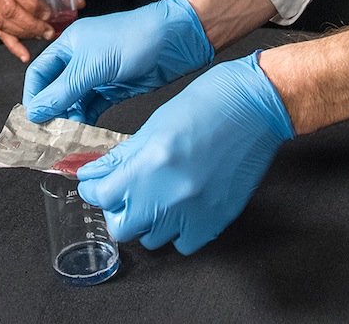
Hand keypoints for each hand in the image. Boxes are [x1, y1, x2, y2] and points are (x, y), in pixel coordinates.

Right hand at [0, 0, 81, 61]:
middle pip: (10, 10)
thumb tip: (77, 2)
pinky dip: (11, 44)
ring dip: (24, 33)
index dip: (34, 6)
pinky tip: (23, 54)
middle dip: (32, 25)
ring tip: (43, 37)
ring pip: (2, 22)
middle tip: (51, 32)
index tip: (50, 15)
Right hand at [22, 0, 212, 123]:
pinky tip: (83, 134)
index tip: (33, 120)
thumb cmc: (134, 39)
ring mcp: (98, 75)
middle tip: (48, 136)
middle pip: (56, 89)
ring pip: (74, 101)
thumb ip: (64, 91)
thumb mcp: (92, 66)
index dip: (34, 96)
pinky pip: (93, 107)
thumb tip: (36, 112)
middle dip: (51, 111)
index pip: (39, 73)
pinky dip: (87, 120)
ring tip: (65, 139)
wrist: (176, 40)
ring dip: (69, 119)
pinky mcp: (114, 89)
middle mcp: (80, 59)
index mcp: (69, 44)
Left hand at [77, 52, 293, 253]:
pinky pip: (184, 244)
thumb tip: (95, 174)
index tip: (97, 184)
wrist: (254, 107)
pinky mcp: (216, 220)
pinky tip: (182, 209)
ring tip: (158, 197)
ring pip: (151, 239)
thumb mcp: (154, 125)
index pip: (101, 196)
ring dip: (148, 221)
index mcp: (148, 164)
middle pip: (121, 227)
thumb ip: (122, 156)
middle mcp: (168, 194)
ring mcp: (194, 211)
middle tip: (126, 193)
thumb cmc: (207, 104)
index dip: (94, 189)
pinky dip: (178, 231)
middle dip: (118, 209)